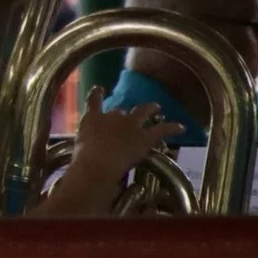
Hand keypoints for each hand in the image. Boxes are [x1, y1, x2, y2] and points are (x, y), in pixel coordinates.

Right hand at [37, 86, 183, 215]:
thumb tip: (78, 169)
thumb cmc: (82, 161)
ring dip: (150, 109)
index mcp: (91, 119)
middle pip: (118, 110)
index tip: (99, 89)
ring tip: (156, 107)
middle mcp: (110, 116)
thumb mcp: (76, 153)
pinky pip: (162, 129)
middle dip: (124, 112)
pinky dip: (172, 128)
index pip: (93, 101)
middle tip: (128, 112)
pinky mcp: (145, 136)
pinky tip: (181, 127)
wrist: (98, 163)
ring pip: (142, 111)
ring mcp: (129, 125)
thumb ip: (81, 153)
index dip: (96, 94)